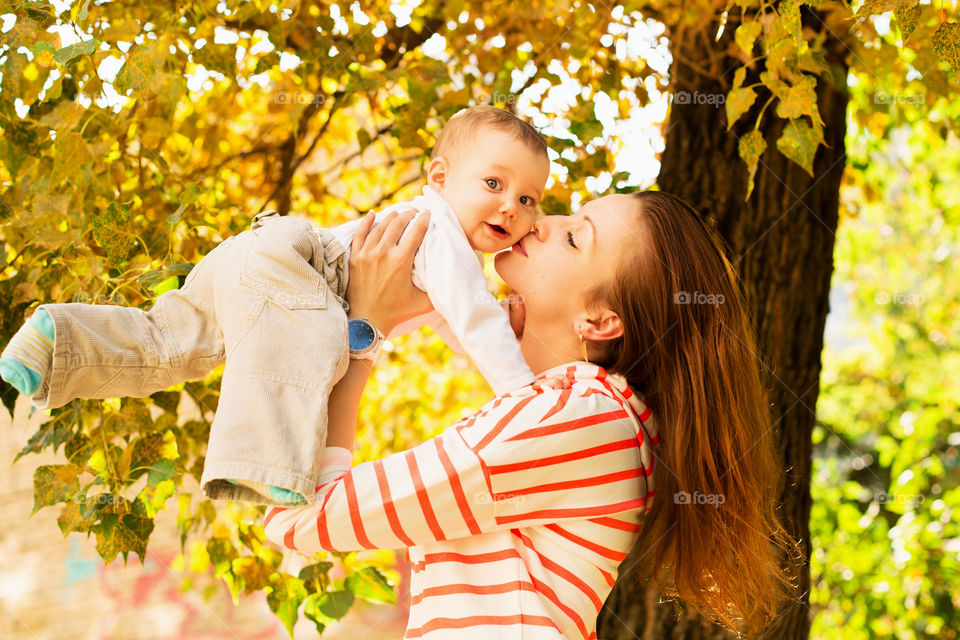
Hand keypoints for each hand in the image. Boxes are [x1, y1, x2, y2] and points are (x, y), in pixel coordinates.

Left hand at [347, 208, 432, 334]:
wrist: (367, 322)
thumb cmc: (397, 313)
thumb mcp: (423, 302)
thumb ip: (436, 288)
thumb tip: (451, 277)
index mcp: (401, 261)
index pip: (416, 232)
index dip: (424, 220)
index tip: (428, 214)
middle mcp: (383, 253)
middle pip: (397, 224)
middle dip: (408, 215)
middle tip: (414, 211)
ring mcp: (366, 254)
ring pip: (379, 227)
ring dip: (390, 217)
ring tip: (398, 213)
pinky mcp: (355, 258)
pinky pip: (360, 234)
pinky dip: (366, 222)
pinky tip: (373, 215)